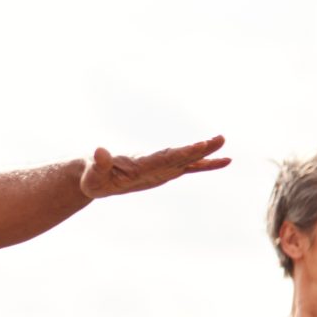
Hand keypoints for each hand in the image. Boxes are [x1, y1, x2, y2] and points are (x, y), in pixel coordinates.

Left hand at [79, 136, 228, 198]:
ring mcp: (161, 166)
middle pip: (179, 154)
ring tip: (224, 144)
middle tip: (219, 139)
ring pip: (187, 159)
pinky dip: (205, 165)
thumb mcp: (93, 174)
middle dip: (198, 148)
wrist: (95, 174)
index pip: (163, 157)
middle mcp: (154, 161)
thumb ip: (99, 163)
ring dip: (206, 153)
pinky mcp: (164, 172)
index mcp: (140, 162)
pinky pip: (188, 168)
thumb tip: (99, 150)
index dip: (181, 153)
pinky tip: (224, 161)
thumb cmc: (93, 177)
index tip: (198, 146)